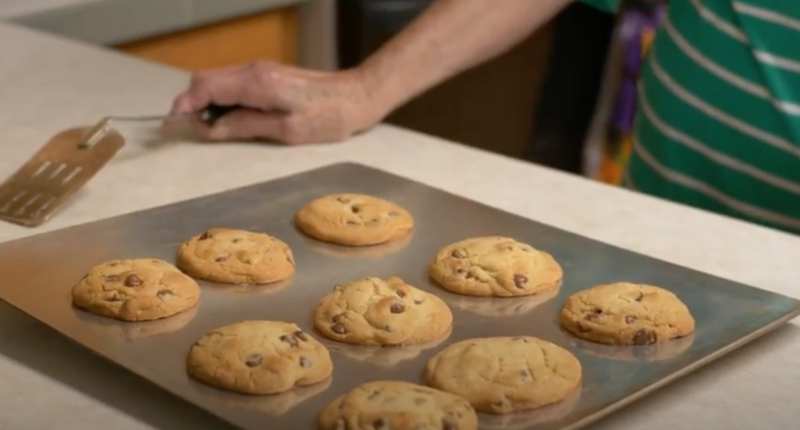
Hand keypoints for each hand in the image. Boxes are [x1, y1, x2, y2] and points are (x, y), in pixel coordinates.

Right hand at [168, 61, 381, 144]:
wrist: (356, 97)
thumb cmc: (328, 118)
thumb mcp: (286, 131)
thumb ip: (246, 127)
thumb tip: (210, 129)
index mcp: (257, 83)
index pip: (204, 87)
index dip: (185, 106)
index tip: (174, 126)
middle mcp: (254, 70)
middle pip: (205, 80)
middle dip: (192, 105)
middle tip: (195, 133)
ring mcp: (260, 71)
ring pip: (217, 82)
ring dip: (208, 104)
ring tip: (214, 131)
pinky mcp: (267, 76)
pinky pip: (233, 85)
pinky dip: (223, 101)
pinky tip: (232, 121)